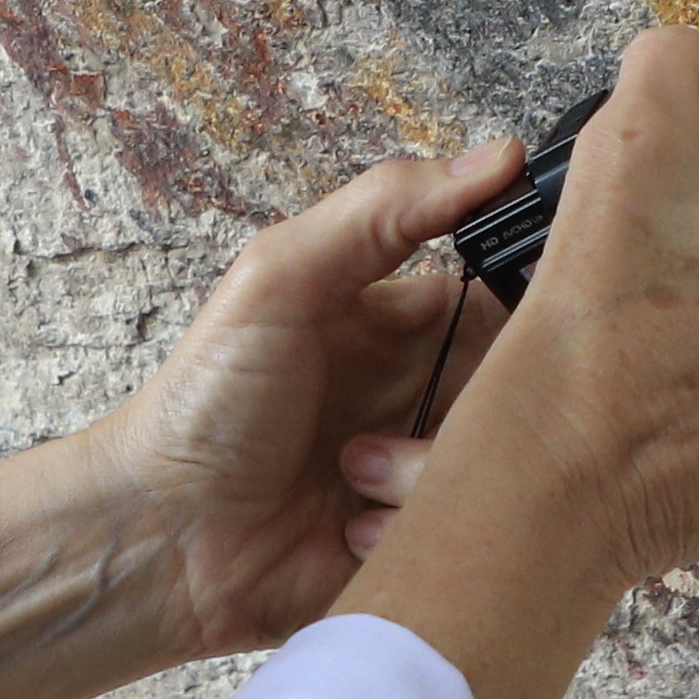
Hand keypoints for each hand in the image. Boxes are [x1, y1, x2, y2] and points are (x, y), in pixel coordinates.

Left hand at [0, 129, 533, 698]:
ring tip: (349, 473)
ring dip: (424, 470)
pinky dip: (407, 530)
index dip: (532, 303)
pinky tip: (347, 530)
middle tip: (421, 406)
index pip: (512, 295)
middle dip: (481, 401)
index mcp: (406, 321)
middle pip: (521, 386)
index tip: (540, 313)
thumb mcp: (280, 277)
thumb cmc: (204, 400)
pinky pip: (468, 538)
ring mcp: (428, 473)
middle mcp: (427, 393)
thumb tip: (498, 154)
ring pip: (498, 465)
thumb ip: (384, 207)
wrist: (159, 537)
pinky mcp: (420, 544)